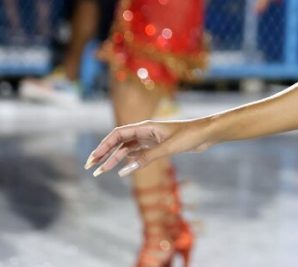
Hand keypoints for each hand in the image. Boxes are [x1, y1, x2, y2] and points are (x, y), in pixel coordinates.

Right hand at [85, 118, 211, 177]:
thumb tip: (124, 170)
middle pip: (119, 142)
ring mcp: (151, 138)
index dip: (103, 146)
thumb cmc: (189, 136)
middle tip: (91, 167)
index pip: (117, 135)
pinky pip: (137, 153)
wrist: (206, 134)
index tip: (93, 159)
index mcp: (145, 127)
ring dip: (114, 159)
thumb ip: (146, 158)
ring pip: (127, 149)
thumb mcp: (167, 148)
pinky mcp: (158, 145)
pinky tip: (121, 169)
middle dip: (104, 154)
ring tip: (102, 171)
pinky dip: (128, 160)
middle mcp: (145, 131)